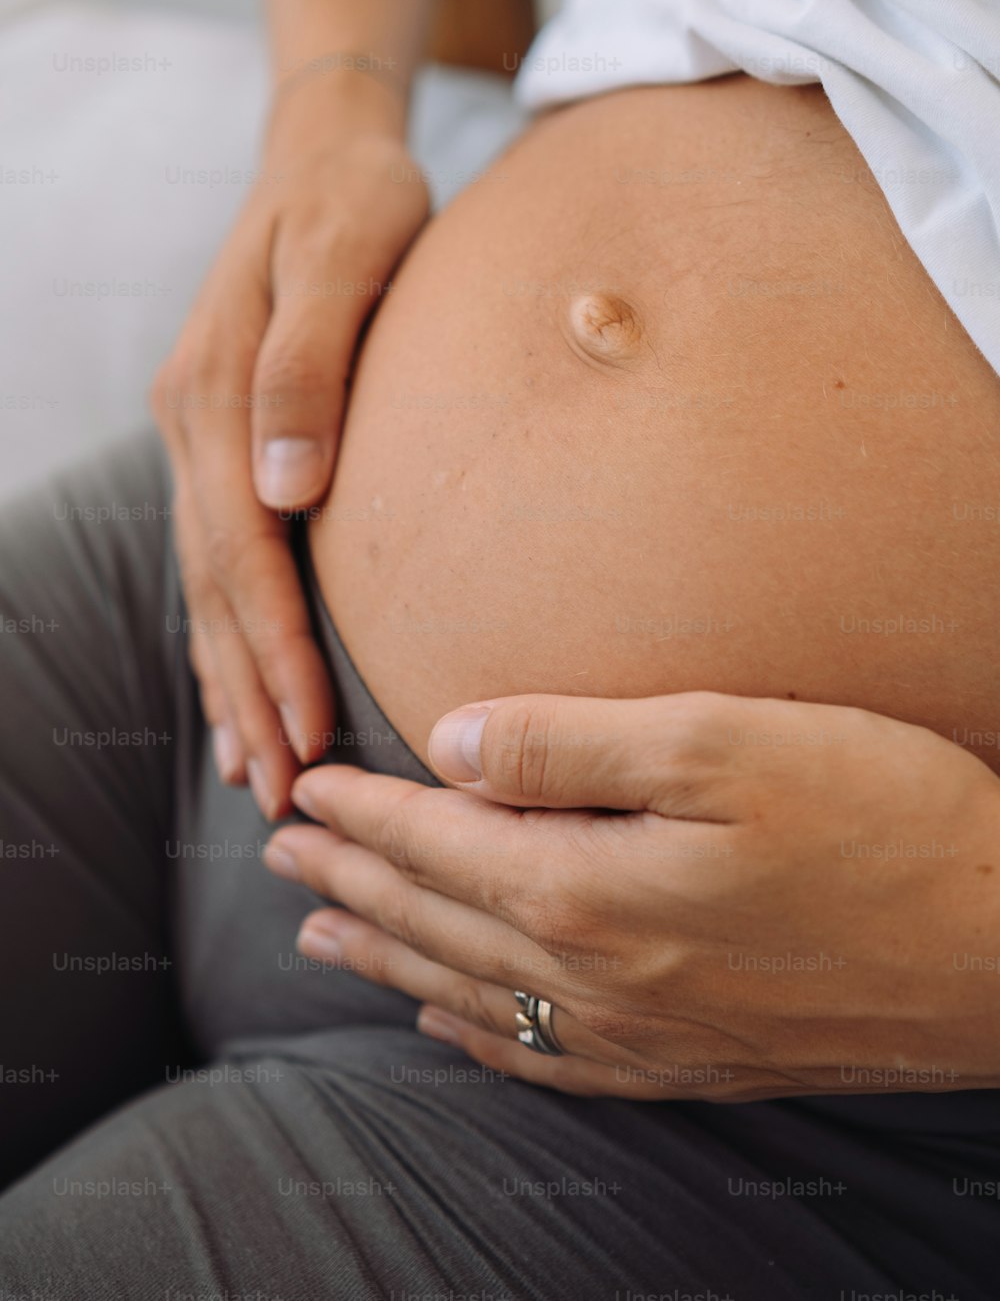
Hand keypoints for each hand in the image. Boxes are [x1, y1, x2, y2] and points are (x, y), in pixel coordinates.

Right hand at [152, 73, 427, 816]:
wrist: (325, 150)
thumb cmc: (358, 199)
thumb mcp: (346, 253)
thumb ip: (311, 364)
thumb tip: (286, 488)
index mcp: (216, 393)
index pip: (243, 551)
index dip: (273, 648)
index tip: (311, 733)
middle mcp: (194, 425)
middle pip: (216, 587)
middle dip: (251, 693)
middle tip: (286, 795)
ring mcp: (201, 436)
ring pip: (209, 584)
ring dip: (232, 681)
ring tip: (258, 770)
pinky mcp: (225, 439)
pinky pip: (218, 554)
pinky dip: (229, 629)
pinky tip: (245, 684)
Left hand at [265, 691, 999, 1098]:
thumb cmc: (884, 822)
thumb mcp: (728, 743)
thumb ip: (574, 742)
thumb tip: (452, 741)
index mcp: (591, 887)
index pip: (435, 843)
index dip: (361, 811)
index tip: (301, 786)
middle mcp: (596, 976)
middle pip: (434, 923)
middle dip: (348, 881)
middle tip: (279, 854)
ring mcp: (641, 1033)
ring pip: (472, 993)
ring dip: (388, 958)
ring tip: (326, 938)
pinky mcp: (689, 1062)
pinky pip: (542, 1060)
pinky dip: (475, 1034)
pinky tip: (451, 1024)